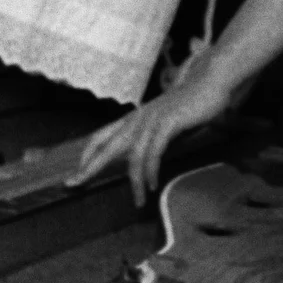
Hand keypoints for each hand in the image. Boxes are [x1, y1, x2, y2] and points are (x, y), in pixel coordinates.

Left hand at [73, 61, 231, 203]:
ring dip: (134, 182)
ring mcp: (151, 120)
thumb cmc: (191, 102)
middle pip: (105, 146)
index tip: (77, 172)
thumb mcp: (166, 121)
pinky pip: (154, 152)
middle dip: (88, 167)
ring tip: (138, 201)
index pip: (100, 136)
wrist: (210, 81)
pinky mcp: (167, 123)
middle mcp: (137, 118)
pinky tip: (152, 183)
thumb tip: (148, 157)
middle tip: (73, 184)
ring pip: (133, 156)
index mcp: (133, 118)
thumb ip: (153, 136)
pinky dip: (151, 170)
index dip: (86, 154)